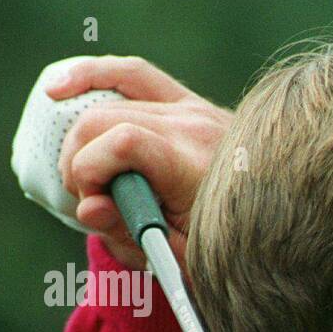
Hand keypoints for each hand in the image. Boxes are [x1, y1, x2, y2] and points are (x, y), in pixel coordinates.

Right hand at [48, 56, 232, 273]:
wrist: (275, 222)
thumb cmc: (225, 246)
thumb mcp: (180, 257)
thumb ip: (131, 233)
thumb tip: (88, 207)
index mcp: (196, 167)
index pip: (123, 142)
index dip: (90, 171)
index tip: (94, 206)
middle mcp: (194, 128)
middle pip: (104, 120)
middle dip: (79, 162)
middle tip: (91, 201)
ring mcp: (193, 109)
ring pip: (108, 103)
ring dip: (82, 141)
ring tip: (88, 179)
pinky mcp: (187, 102)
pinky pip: (132, 74)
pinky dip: (92, 76)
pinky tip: (57, 88)